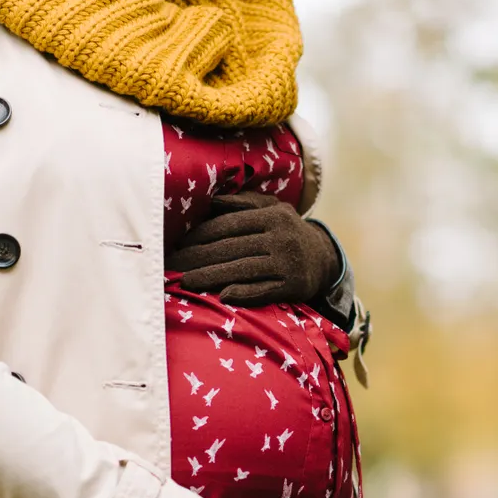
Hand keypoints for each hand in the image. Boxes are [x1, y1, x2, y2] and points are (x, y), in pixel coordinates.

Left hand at [166, 193, 341, 307]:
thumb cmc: (287, 232)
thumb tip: (212, 201)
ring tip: (186, 282)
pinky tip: (222, 296)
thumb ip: (244, 203)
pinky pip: (264, 291)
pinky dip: (243, 293)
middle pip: (231, 248)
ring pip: (242, 270)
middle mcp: (281, 238)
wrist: (324, 260)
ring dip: (211, 277)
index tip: (178, 245)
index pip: (229, 225)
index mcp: (272, 216)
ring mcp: (288, 263)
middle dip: (198, 258)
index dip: (200, 235)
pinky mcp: (293, 286)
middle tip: (172, 265)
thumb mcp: (273, 209)